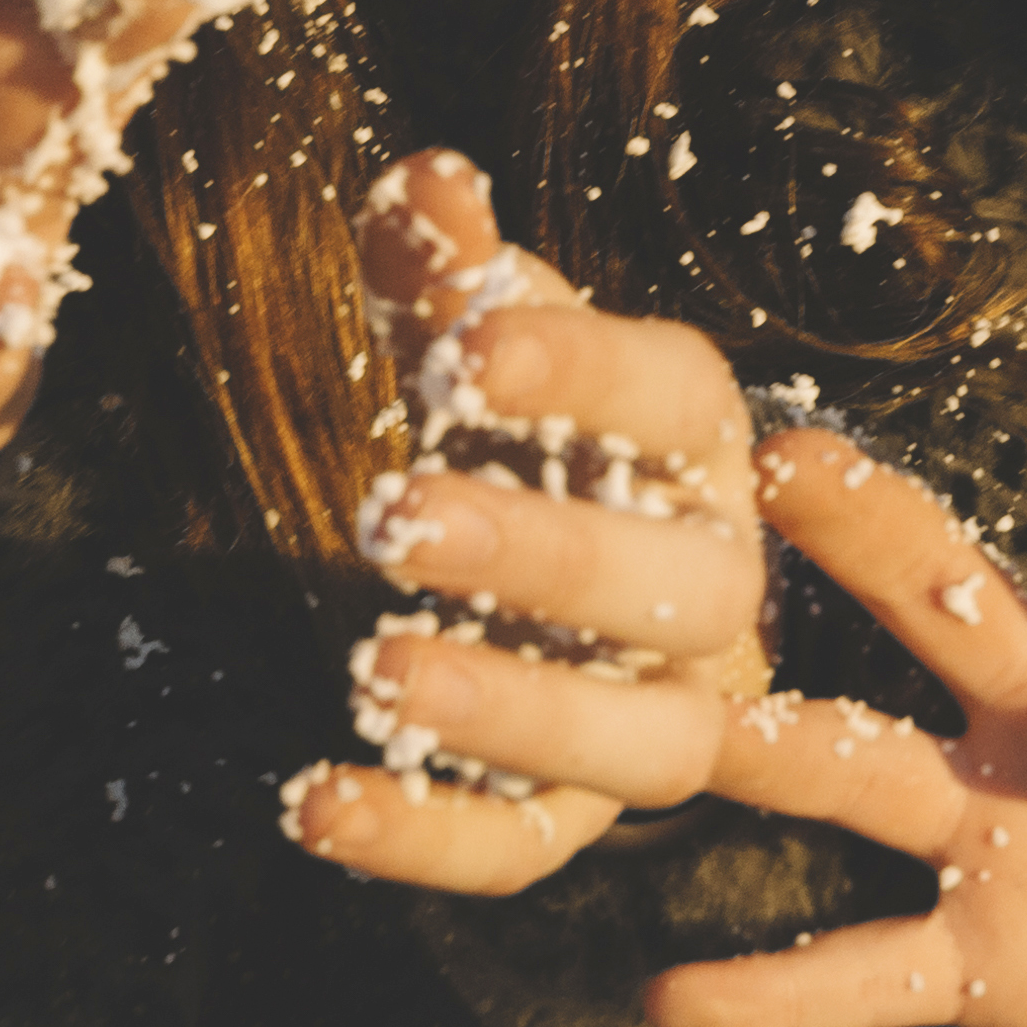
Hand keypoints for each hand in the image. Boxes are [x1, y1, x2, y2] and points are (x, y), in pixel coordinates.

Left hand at [280, 152, 767, 895]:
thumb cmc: (533, 437)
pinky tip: (314, 806)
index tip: (458, 352)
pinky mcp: (578, 812)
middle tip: (392, 516)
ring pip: (634, 741)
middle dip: (540, 552)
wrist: (568, 583)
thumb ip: (447, 267)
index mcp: (699, 445)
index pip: (670, 400)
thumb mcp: (482, 340)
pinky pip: (522, 846)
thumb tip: (423, 179)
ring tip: (376, 668)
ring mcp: (660, 714)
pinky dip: (425, 841)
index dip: (577, 374)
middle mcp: (712, 586)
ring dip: (511, 711)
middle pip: (670, 584)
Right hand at [647, 328, 1026, 1026]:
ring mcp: (992, 823)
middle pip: (941, 595)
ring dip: (781, 747)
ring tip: (694, 733)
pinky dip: (771, 994)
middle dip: (866, 527)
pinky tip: (672, 997)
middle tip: (782, 462)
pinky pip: (861, 971)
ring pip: (866, 765)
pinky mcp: (975, 956)